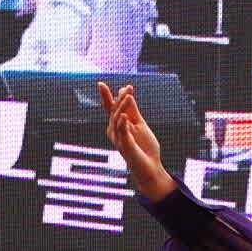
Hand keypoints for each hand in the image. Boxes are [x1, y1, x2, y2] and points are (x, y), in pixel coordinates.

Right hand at [99, 81, 175, 201]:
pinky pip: (122, 133)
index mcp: (117, 125)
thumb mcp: (140, 124)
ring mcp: (118, 139)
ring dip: (122, 107)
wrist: (151, 167)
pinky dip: (123, 124)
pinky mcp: (125, 146)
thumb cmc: (145, 147)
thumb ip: (133, 110)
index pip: (110, 108)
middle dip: (120, 99)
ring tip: (129, 96)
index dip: (105, 96)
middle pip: (113, 111)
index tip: (100, 84)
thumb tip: (126, 93)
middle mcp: (114, 131)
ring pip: (117, 119)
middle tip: (128, 89)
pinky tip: (125, 116)